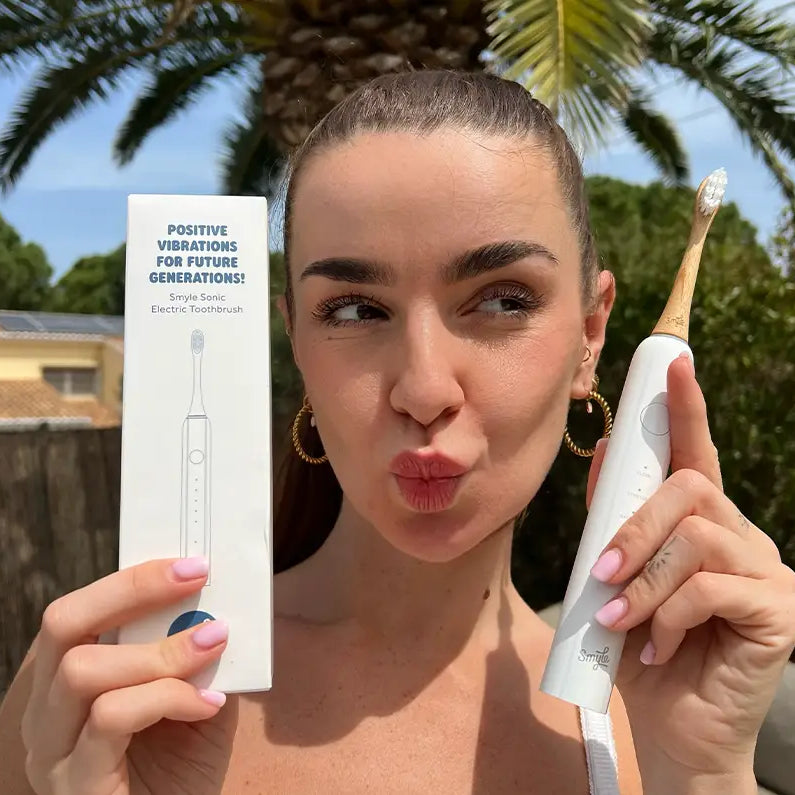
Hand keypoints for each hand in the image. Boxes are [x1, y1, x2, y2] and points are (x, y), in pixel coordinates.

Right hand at [20, 557, 237, 794]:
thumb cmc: (183, 768)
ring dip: (161, 650)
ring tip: (212, 645)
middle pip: (63, 625)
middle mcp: (47, 713)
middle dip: (134, 591)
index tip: (192, 564)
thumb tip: (218, 602)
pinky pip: (110, 718)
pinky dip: (167, 697)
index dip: (132, 579)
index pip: (79, 611)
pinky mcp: (75, 785)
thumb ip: (199, 655)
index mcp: (69, 684)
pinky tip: (207, 704)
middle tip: (198, 580)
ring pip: (82, 670)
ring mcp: (53, 751)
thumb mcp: (197, 697)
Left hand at [585, 354, 794, 787]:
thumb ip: (612, 522)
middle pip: (690, 489)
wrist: (671, 729)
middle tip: (600, 570)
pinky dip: (667, 614)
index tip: (674, 362)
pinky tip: (654, 645)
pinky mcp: (779, 612)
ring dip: (644, 578)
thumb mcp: (614, 580)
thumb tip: (602, 453)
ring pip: (698, 538)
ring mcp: (765, 572)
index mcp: (700, 524)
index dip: (685, 408)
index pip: (695, 454)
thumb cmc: (639, 648)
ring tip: (618, 618)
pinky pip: (712, 588)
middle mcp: (739, 537)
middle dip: (635, 525)